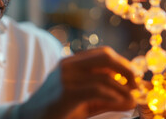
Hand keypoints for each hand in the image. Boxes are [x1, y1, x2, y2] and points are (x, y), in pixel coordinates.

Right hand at [18, 47, 136, 118]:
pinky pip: (98, 90)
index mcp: (71, 62)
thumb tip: (132, 98)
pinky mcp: (66, 92)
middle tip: (136, 85)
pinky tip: (120, 104)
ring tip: (131, 101)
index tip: (134, 79)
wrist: (29, 118)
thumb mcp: (84, 101)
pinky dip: (114, 97)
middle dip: (126, 69)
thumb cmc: (58, 110)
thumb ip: (105, 97)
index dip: (123, 64)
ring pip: (105, 76)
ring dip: (123, 90)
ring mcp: (66, 77)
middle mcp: (68, 65)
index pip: (103, 53)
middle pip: (106, 55)